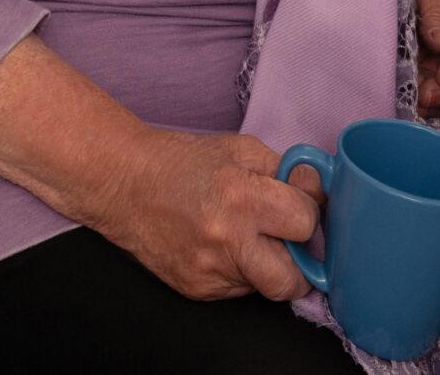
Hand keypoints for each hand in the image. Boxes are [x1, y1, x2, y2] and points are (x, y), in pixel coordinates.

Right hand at [89, 129, 319, 301]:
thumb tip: (316, 193)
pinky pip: (237, 290)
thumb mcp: (240, 149)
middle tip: (290, 243)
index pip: (305, 222)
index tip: (298, 205)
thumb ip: (284, 171)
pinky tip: (218, 244)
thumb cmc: (180, 161)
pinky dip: (238, 271)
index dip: (307, 212)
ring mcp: (209, 271)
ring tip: (242, 235)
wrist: (123, 183)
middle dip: (300, 264)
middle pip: (292, 281)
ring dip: (265, 264)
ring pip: (264, 285)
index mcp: (241, 198)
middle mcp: (226, 241)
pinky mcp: (196, 289)